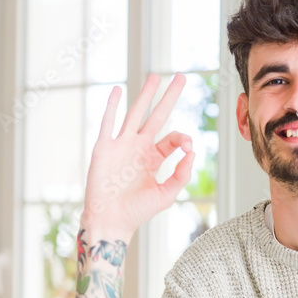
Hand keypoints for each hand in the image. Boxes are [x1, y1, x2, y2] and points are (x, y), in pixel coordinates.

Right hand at [82, 73, 194, 240]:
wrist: (111, 221)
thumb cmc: (138, 211)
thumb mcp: (166, 194)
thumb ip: (181, 175)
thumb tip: (192, 153)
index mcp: (153, 158)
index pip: (171, 138)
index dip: (182, 138)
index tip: (187, 147)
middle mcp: (138, 148)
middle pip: (157, 116)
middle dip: (169, 97)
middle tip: (181, 77)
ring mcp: (121, 146)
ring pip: (135, 113)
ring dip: (145, 94)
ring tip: (155, 76)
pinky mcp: (105, 148)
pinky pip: (108, 122)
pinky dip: (111, 106)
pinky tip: (117, 90)